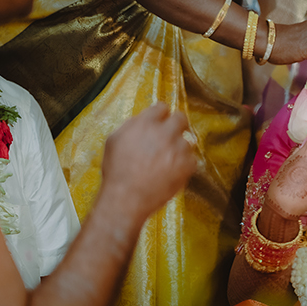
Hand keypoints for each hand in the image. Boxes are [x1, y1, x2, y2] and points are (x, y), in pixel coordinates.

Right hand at [100, 104, 194, 222]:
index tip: (160, 121)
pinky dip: (184, 165)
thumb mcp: (115, 141)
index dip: (160, 115)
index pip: (162, 107)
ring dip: (179, 148)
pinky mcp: (188, 164)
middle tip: (170, 136)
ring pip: (187, 140)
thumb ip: (132, 126)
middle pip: (181, 118)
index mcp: (145, 123)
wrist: (126, 198)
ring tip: (165, 162)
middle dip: (176, 125)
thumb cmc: (117, 172)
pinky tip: (171, 172)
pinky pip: (192, 159)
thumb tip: (144, 120)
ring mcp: (179, 148)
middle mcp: (165, 132)